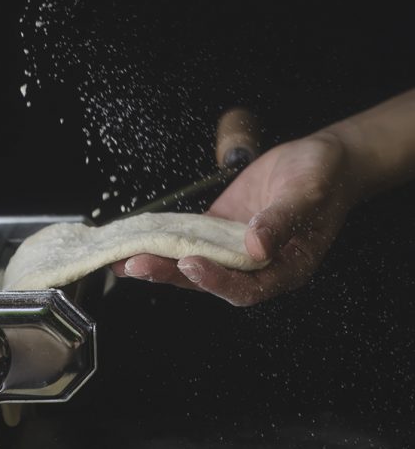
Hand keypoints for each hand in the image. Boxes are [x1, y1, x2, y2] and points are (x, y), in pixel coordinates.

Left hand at [111, 130, 362, 305]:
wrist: (318, 159)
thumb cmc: (323, 179)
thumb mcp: (308, 194)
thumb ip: (282, 220)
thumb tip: (256, 245)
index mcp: (285, 268)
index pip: (247, 288)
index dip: (217, 281)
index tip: (191, 264)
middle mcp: (256, 266)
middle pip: (210, 280)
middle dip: (172, 274)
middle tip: (138, 265)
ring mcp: (234, 250)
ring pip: (194, 263)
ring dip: (161, 262)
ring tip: (126, 259)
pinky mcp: (219, 231)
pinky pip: (190, 240)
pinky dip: (166, 241)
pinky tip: (140, 239)